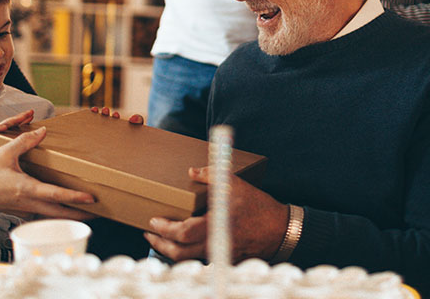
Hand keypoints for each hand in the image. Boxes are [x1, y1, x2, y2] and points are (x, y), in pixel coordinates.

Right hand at [0, 126, 94, 219]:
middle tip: (100, 211)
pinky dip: (58, 211)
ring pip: (54, 215)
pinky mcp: (24, 209)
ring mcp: (27, 208)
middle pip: (61, 213)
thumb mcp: (5, 153)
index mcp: (27, 189)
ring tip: (87, 210)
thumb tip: (43, 131)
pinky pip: (46, 212)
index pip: (56, 195)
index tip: (92, 199)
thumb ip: (25, 141)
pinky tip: (65, 206)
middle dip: (81, 213)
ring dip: (71, 214)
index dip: (75, 198)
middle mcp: (30, 202)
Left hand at [144, 166, 288, 262]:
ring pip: (188, 258)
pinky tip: (185, 242)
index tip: (153, 221)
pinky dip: (187, 251)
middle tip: (149, 233)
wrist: (279, 229)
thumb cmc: (257, 206)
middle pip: (178, 253)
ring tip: (161, 239)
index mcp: (214, 225)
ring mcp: (219, 253)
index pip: (181, 234)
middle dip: (159, 244)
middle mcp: (214, 243)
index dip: (164, 229)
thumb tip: (191, 171)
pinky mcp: (225, 257)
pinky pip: (200, 257)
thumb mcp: (235, 183)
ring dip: (170, 249)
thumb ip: (212, 175)